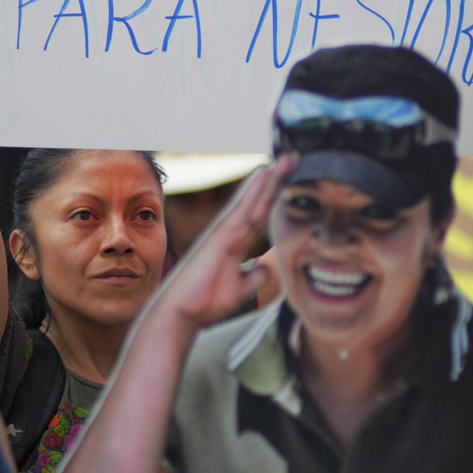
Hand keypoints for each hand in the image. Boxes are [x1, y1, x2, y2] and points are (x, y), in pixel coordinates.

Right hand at [156, 154, 295, 329]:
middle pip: (259, 202)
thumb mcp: (239, 290)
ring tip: (284, 160)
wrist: (181, 315)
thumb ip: (254, 277)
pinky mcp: (219, 238)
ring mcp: (224, 232)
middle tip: (291, 158)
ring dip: (269, 180)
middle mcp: (230, 232)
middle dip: (276, 181)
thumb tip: (266, 268)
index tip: (289, 176)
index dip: (275, 195)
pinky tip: (264, 175)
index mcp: (235, 242)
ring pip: (252, 201)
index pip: (261, 214)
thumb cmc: (203, 302)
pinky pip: (241, 210)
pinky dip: (253, 192)